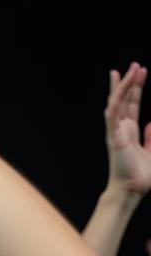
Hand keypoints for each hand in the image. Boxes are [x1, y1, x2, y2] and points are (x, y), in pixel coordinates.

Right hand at [105, 63, 150, 197]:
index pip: (131, 106)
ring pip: (117, 103)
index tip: (141, 72)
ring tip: (132, 68)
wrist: (131, 191)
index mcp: (130, 133)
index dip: (136, 89)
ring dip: (124, 85)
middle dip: (129, 82)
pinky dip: (118, 97)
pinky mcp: (114, 136)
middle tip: (135, 65)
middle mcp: (121, 130)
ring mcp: (116, 132)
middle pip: (124, 101)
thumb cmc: (140, 178)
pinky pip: (114, 112)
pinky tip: (124, 84)